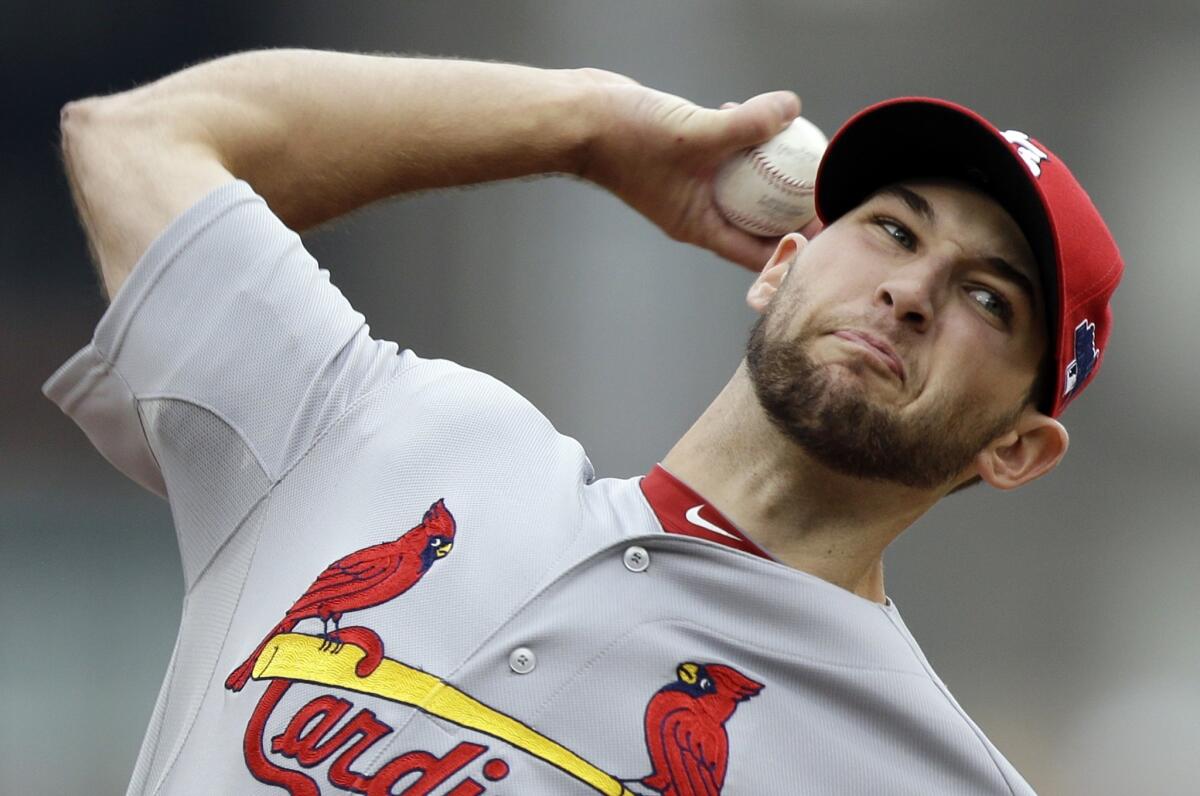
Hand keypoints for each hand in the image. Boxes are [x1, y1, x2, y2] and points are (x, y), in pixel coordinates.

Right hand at [577, 69, 817, 269]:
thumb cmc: (625, 139)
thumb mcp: (696, 133)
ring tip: (795, 151)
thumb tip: (791, 111)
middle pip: (754, 220)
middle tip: (819, 187)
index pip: (755, 251)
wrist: (580, 118)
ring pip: (740, 183)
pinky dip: (740, 138)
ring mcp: (688, 183)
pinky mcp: (682, 154)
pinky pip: (723, 152)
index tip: (823, 229)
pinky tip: (750, 111)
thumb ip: (747, 125)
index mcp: (698, 225)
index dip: (793, 245)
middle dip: (788, 207)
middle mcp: (695, 210)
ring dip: (765, 168)